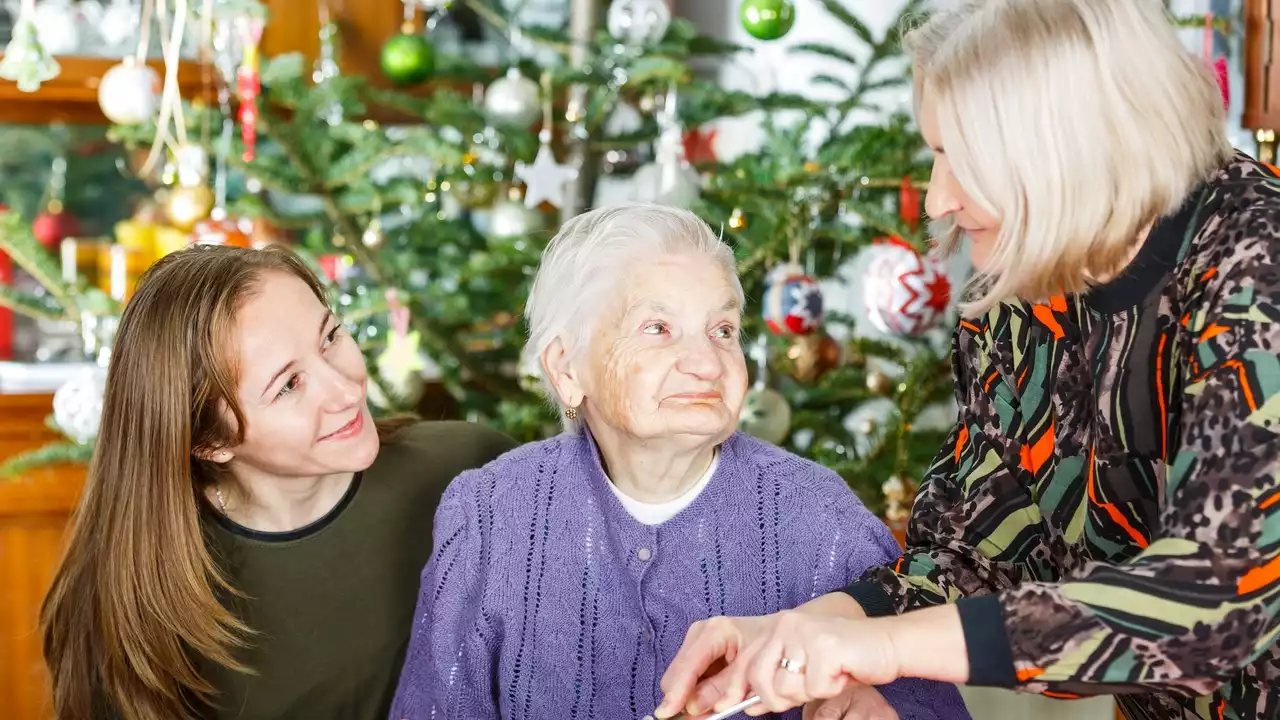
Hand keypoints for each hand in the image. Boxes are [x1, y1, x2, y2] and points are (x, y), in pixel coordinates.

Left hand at [656, 611, 900, 716]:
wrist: (886, 644)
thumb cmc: (840, 662)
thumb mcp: (795, 671)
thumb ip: (762, 682)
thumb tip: (726, 704)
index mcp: (772, 629)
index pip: (734, 663)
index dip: (711, 689)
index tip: (679, 712)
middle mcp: (783, 625)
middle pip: (757, 681)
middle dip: (776, 699)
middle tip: (803, 690)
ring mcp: (804, 633)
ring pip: (783, 689)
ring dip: (805, 693)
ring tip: (825, 677)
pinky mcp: (826, 646)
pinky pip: (813, 689)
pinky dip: (828, 689)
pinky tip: (839, 674)